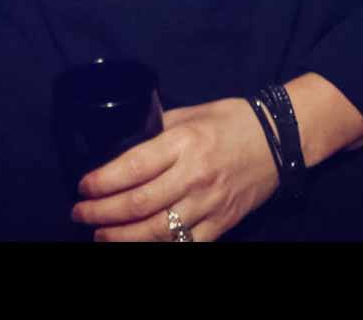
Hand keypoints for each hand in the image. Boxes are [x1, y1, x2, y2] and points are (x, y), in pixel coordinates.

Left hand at [71, 97, 278, 241]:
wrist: (282, 139)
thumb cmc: (232, 121)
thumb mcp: (189, 114)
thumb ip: (155, 130)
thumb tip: (122, 143)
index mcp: (183, 143)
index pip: (131, 168)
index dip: (101, 182)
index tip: (83, 186)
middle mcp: (194, 176)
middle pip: (137, 204)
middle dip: (101, 213)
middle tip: (80, 213)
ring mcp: (209, 203)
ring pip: (156, 231)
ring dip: (121, 236)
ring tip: (100, 234)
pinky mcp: (223, 223)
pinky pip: (185, 243)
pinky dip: (158, 247)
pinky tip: (138, 244)